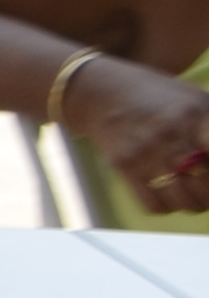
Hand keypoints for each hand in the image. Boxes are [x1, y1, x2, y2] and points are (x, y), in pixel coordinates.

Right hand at [69, 53, 208, 212]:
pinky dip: (167, 205)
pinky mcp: (123, 167)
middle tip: (206, 184)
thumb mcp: (196, 99)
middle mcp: (168, 134)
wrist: (98, 91)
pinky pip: (155, 206)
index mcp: (192, 114)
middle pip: (207, 187)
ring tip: (192, 190)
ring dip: (195, 202)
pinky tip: (168, 192)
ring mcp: (144, 153)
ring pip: (185, 201)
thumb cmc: (156, 95)